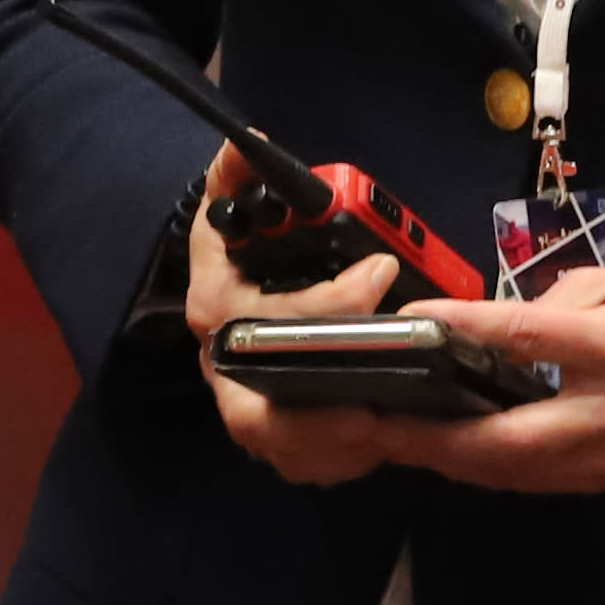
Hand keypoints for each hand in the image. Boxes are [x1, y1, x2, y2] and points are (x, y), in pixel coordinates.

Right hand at [185, 149, 424, 487]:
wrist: (219, 305)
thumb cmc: (235, 257)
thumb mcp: (230, 212)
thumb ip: (238, 175)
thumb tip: (251, 141)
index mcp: (214, 309)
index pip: (270, 315)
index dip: (329, 299)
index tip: (382, 269)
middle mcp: (221, 367)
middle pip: (258, 416)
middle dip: (320, 418)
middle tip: (381, 407)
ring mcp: (242, 406)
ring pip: (283, 448)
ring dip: (335, 446)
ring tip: (389, 426)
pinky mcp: (270, 436)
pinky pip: (303, 463)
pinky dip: (339, 460)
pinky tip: (379, 441)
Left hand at [362, 266, 604, 498]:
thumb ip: (546, 302)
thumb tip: (479, 325)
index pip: (528, 337)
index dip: (466, 330)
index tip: (408, 323)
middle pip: (507, 436)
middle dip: (433, 436)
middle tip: (375, 422)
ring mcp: (602, 455)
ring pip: (509, 471)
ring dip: (444, 458)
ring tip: (389, 438)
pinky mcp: (595, 478)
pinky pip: (522, 479)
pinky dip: (474, 467)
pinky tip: (437, 450)